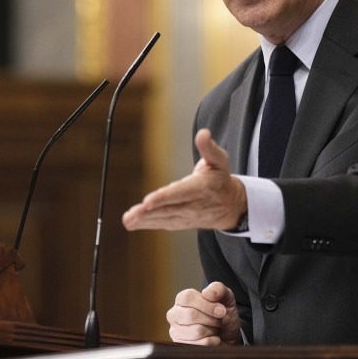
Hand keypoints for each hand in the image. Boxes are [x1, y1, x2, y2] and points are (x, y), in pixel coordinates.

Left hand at [122, 129, 245, 230]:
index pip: (180, 193)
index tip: (147, 201)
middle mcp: (192, 205)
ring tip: (128, 220)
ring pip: (163, 218)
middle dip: (147, 213)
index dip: (163, 197)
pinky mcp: (180, 222)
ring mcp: (186, 216)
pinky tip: (133, 223)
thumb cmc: (220, 179)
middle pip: (168, 209)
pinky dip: (147, 225)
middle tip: (130, 215)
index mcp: (201, 188)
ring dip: (143, 220)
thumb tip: (203, 133)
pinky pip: (162, 224)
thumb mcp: (219, 160)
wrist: (230, 205)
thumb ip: (209, 147)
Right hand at [166, 282, 241, 344]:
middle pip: (191, 315)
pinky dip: (213, 342)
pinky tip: (212, 338)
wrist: (229, 337)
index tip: (221, 310)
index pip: (188, 297)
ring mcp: (176, 332)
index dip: (207, 304)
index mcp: (182, 299)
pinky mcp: (182, 347)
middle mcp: (175, 314)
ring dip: (213, 330)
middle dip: (212, 319)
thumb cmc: (223, 315)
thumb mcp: (226, 298)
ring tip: (214, 328)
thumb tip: (207, 292)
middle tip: (219, 320)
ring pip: (197, 331)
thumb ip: (218, 289)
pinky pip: (201, 345)